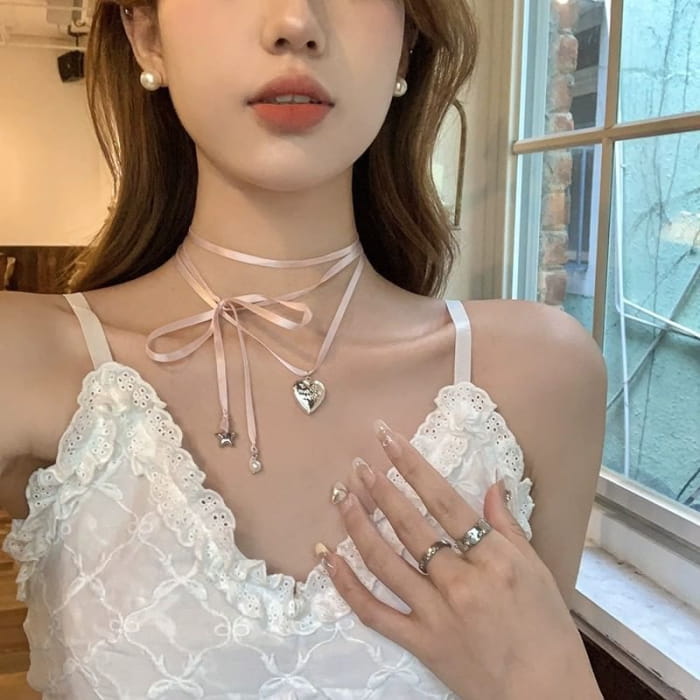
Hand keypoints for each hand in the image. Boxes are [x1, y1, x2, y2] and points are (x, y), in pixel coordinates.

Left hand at [315, 419, 601, 699]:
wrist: (545, 697)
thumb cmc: (548, 632)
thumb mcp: (538, 571)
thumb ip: (509, 526)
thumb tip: (493, 483)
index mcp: (493, 558)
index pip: (444, 500)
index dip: (412, 466)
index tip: (389, 440)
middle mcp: (460, 581)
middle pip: (409, 525)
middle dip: (379, 489)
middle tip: (358, 464)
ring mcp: (435, 613)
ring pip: (385, 561)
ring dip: (358, 525)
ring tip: (341, 495)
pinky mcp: (419, 642)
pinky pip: (373, 611)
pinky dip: (346, 584)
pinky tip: (326, 557)